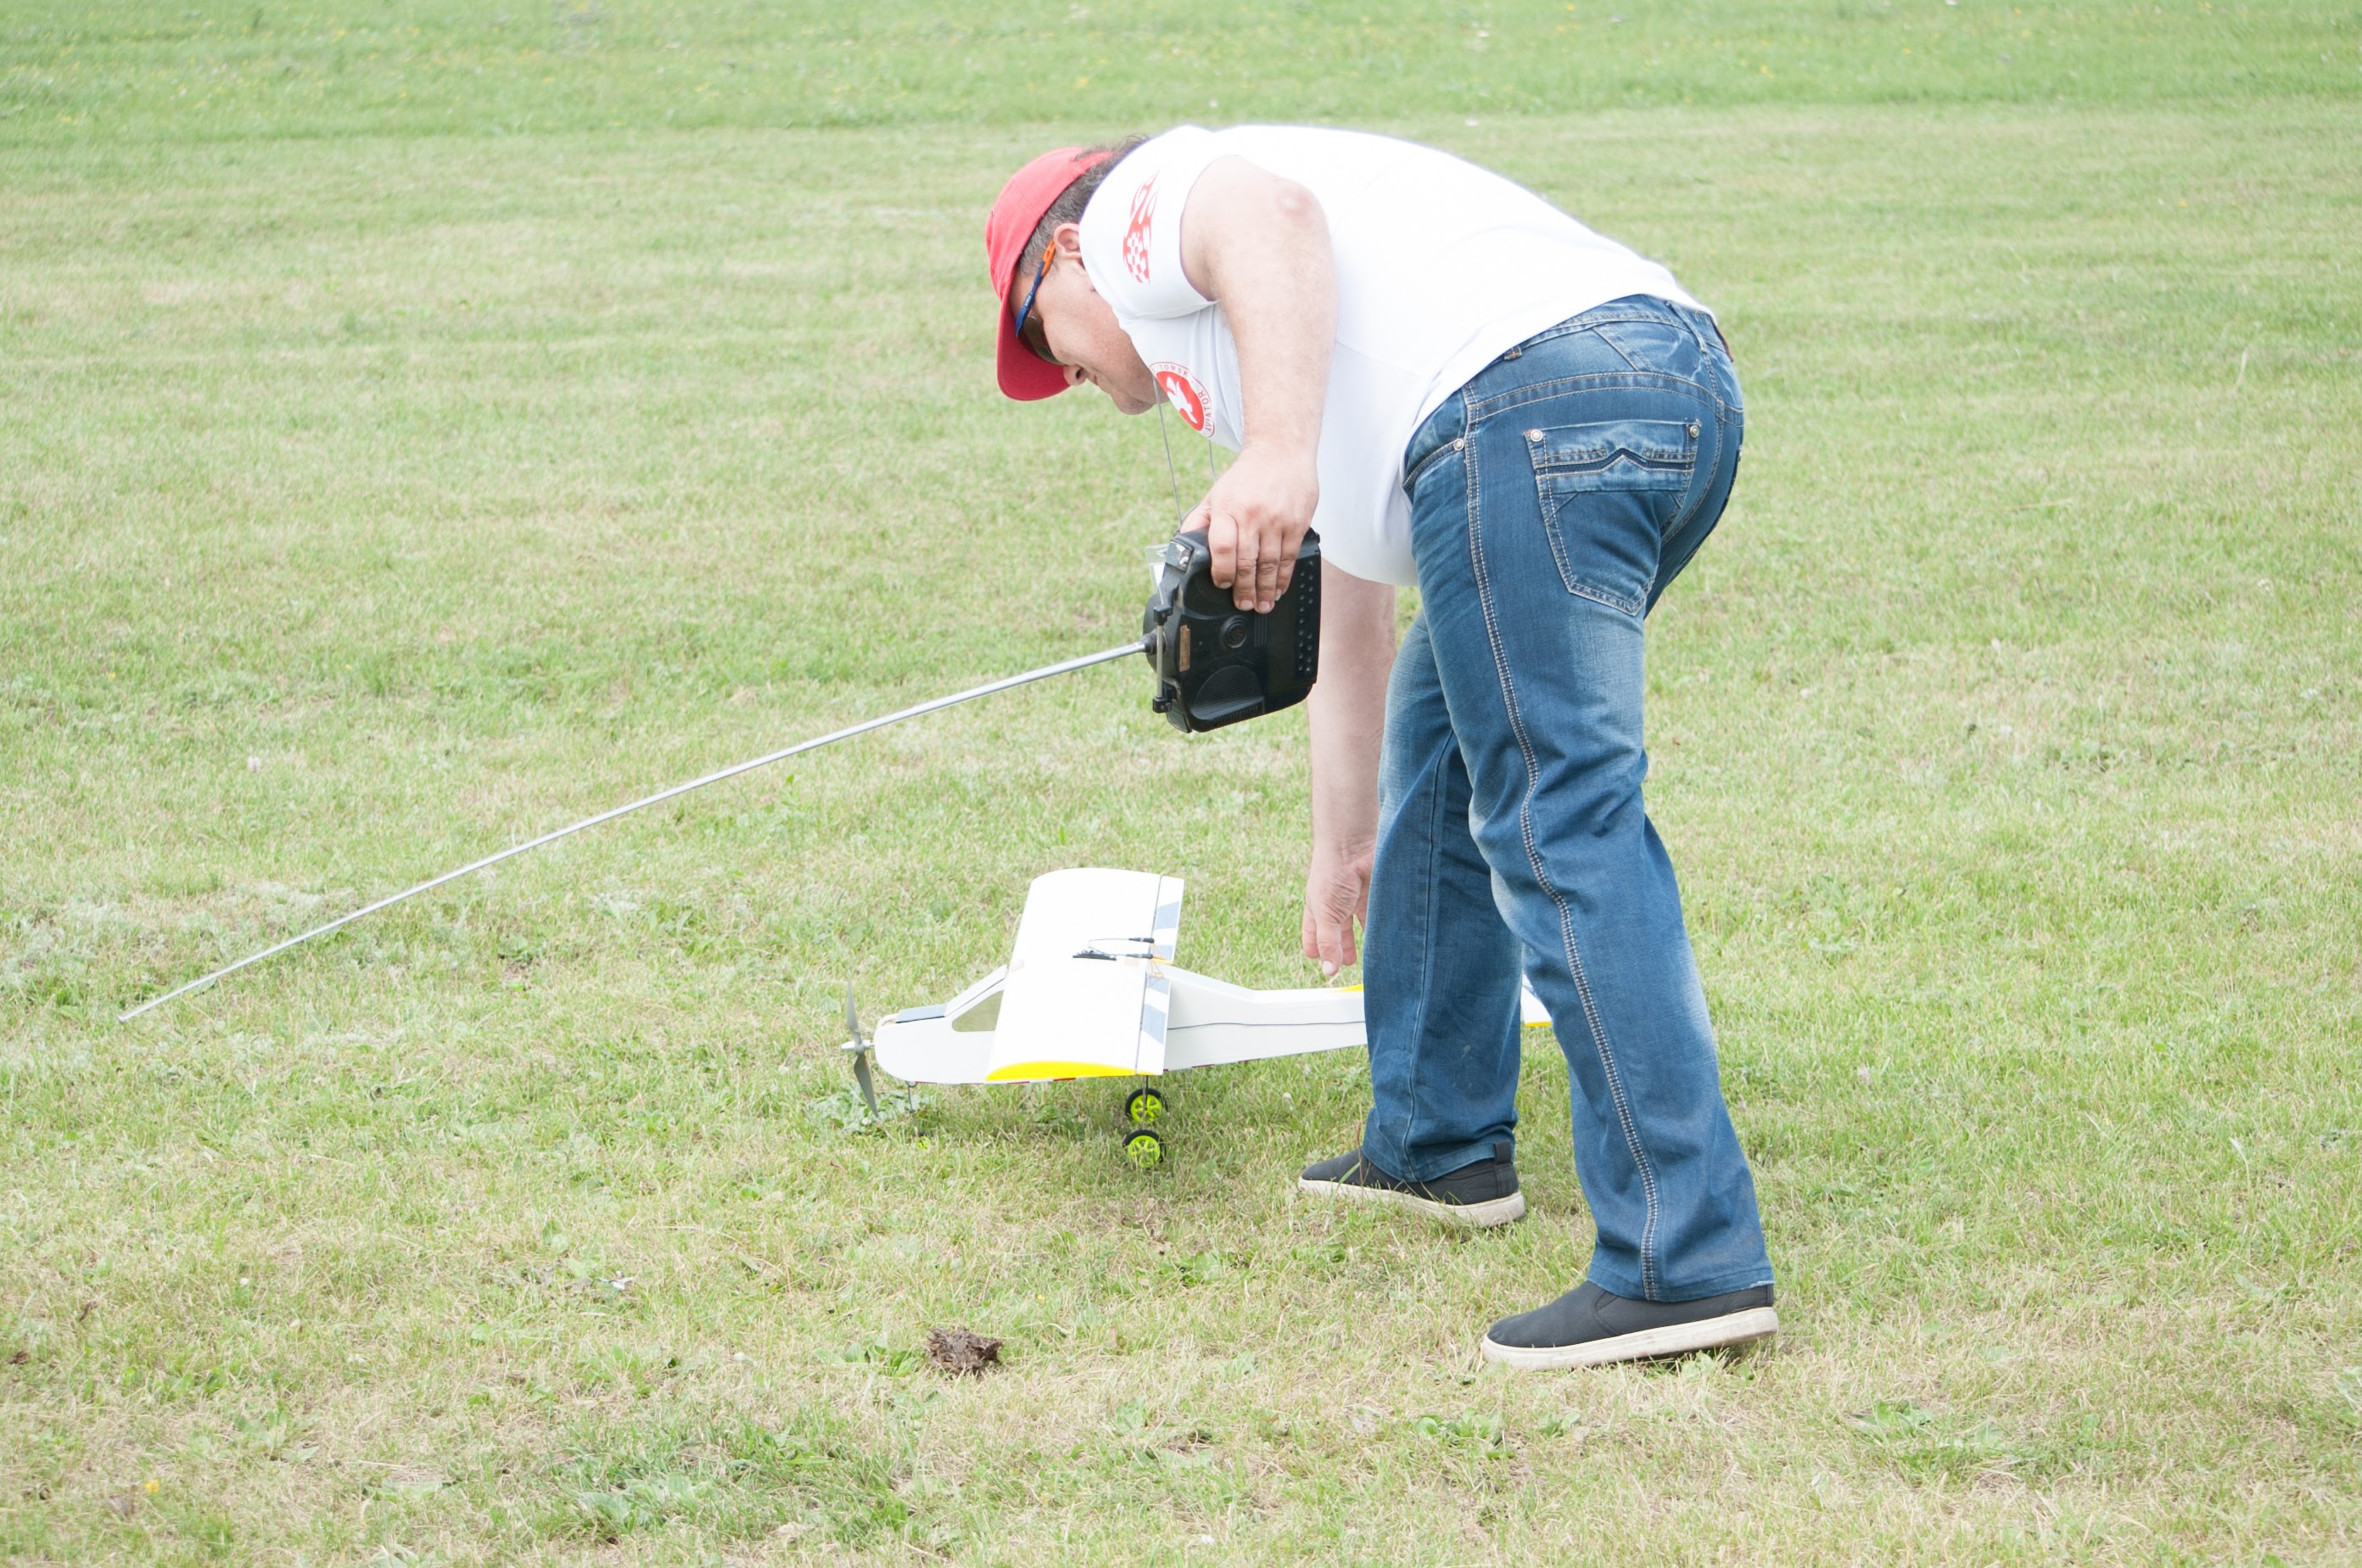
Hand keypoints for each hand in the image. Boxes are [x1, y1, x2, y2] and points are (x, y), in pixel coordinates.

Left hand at [1186, 446, 1317, 612]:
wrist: (1281, 452)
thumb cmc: (1246, 477)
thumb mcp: (1216, 494)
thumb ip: (1199, 522)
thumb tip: (1184, 547)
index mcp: (1228, 508)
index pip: (1222, 548)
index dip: (1222, 572)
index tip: (1223, 585)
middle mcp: (1253, 515)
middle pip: (1248, 562)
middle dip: (1245, 590)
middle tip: (1243, 605)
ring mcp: (1278, 521)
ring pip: (1271, 565)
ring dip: (1265, 590)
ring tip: (1261, 604)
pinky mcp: (1298, 524)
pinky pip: (1290, 558)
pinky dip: (1283, 578)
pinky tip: (1278, 589)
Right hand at [1301, 837, 1374, 978]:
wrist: (1353, 845)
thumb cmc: (1332, 874)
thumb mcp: (1326, 915)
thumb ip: (1328, 943)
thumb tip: (1328, 971)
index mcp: (1317, 909)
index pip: (1313, 934)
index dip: (1316, 949)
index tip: (1321, 964)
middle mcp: (1335, 905)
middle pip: (1337, 932)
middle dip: (1341, 948)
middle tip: (1346, 963)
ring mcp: (1354, 900)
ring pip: (1358, 924)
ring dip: (1363, 939)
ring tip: (1368, 956)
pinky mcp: (1373, 895)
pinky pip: (1376, 915)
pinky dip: (1379, 927)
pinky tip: (1384, 938)